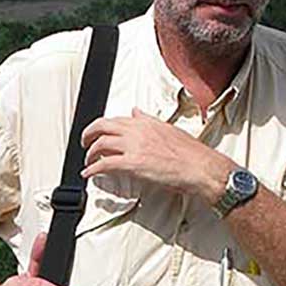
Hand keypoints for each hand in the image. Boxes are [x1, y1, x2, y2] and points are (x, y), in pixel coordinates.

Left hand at [81, 108, 230, 204]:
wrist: (201, 167)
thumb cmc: (190, 153)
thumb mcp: (168, 128)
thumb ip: (148, 120)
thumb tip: (136, 112)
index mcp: (145, 122)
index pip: (115, 119)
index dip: (102, 126)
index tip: (98, 132)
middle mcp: (136, 131)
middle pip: (101, 127)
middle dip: (88, 135)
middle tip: (85, 143)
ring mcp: (133, 146)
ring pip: (100, 144)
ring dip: (90, 154)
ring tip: (88, 161)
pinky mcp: (132, 164)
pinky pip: (105, 164)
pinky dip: (93, 169)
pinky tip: (89, 173)